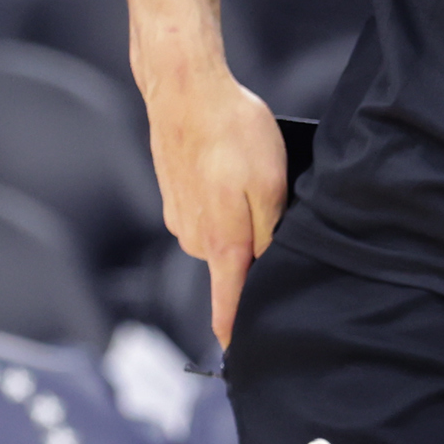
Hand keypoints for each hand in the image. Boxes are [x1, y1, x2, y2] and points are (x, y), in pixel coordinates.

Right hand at [144, 63, 287, 344]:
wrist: (184, 90)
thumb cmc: (231, 131)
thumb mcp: (270, 183)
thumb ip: (269, 233)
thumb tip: (266, 263)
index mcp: (222, 242)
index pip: (228, 301)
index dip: (235, 329)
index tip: (238, 353)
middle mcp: (194, 237)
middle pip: (233, 261)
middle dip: (253, 245)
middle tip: (268, 201)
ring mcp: (179, 217)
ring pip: (221, 232)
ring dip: (236, 214)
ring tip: (242, 172)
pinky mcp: (173, 197)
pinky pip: (206, 210)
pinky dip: (219, 195)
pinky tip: (224, 163)